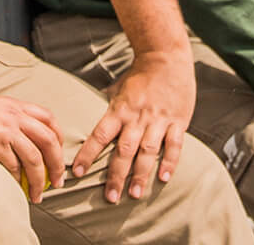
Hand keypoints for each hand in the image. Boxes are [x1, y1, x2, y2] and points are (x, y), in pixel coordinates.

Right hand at [0, 88, 64, 201]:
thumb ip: (4, 117)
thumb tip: (12, 134)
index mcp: (15, 106)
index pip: (49, 119)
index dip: (58, 138)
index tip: (57, 155)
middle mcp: (15, 116)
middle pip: (49, 141)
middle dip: (57, 164)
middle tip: (58, 182)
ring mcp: (5, 129)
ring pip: (35, 158)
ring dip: (40, 180)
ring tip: (38, 195)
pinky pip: (14, 165)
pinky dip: (19, 179)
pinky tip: (17, 187)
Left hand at [71, 49, 194, 203]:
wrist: (166, 56)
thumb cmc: (140, 74)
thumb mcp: (118, 88)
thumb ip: (109, 106)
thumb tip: (92, 115)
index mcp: (119, 109)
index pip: (99, 135)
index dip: (87, 154)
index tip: (76, 173)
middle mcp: (137, 117)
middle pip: (123, 150)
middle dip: (116, 175)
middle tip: (110, 197)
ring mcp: (158, 120)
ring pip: (147, 151)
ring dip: (140, 174)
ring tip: (134, 194)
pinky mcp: (178, 120)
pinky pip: (174, 144)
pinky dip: (169, 162)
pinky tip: (164, 178)